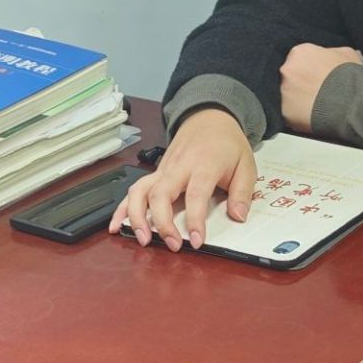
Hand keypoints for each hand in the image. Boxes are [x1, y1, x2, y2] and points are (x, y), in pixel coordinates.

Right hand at [109, 109, 256, 250]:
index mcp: (204, 164)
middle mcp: (179, 167)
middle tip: (171, 244)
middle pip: (161, 193)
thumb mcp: (246, 165)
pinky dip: (122, 208)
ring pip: (140, 190)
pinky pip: (134, 189)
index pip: (195, 193)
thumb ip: (242, 193)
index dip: (195, 219)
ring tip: (142, 239)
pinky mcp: (155, 173)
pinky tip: (117, 225)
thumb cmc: (227, 143)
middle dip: (162, 221)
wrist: (209, 118)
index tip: (196, 240)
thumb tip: (238, 216)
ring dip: (137, 216)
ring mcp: (163, 169)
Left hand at [280, 43, 362, 132]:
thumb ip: (331, 53)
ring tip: (318, 107)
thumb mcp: (346, 54)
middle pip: (291, 77)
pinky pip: (291, 114)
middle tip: (317, 92)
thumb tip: (330, 56)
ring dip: (300, 100)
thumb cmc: (349, 76)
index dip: (309, 68)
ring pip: (290, 96)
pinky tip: (314, 118)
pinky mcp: (286, 112)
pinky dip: (300, 116)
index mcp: (300, 53)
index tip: (318, 76)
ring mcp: (284, 92)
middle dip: (302, 83)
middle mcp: (287, 70)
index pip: (299, 59)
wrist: (350, 103)